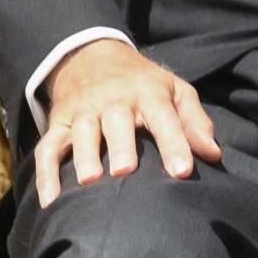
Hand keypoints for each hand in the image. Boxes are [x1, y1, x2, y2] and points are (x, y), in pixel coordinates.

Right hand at [33, 39, 222, 207]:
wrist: (90, 56)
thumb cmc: (142, 83)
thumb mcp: (174, 90)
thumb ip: (194, 121)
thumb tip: (212, 155)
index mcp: (147, 92)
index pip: (163, 117)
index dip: (173, 143)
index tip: (182, 172)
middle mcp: (112, 100)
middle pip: (116, 121)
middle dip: (120, 145)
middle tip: (125, 172)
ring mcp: (82, 111)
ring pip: (80, 132)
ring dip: (83, 155)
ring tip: (88, 182)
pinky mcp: (58, 123)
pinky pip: (47, 148)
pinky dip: (45, 174)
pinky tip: (50, 200)